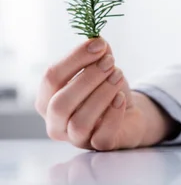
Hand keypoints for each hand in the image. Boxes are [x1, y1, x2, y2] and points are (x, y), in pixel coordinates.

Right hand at [36, 38, 176, 150]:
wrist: (127, 114)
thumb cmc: (106, 90)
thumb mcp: (102, 68)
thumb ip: (98, 53)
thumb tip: (97, 38)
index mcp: (48, 98)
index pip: (51, 77)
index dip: (76, 58)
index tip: (100, 44)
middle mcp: (56, 122)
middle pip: (61, 103)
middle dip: (88, 78)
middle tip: (110, 62)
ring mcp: (76, 138)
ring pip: (80, 122)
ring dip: (102, 94)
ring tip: (118, 76)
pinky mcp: (99, 146)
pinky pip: (102, 137)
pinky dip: (113, 114)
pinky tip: (121, 98)